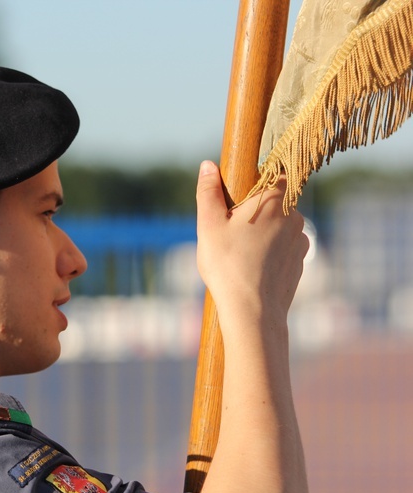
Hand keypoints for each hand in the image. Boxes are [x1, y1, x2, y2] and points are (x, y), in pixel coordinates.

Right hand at [195, 160, 308, 323]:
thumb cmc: (228, 265)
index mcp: (275, 199)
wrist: (252, 312)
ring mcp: (300, 241)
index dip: (256, 184)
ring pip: (279, 228)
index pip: (275, 175)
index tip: (237, 199)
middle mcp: (295, 216)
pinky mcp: (300, 263)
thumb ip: (208, 191)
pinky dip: (270, 254)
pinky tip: (251, 269)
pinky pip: (283, 249)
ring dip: (263, 234)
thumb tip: (207, 165)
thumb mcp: (209, 224)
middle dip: (254, 212)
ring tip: (238, 254)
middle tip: (229, 232)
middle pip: (275, 203)